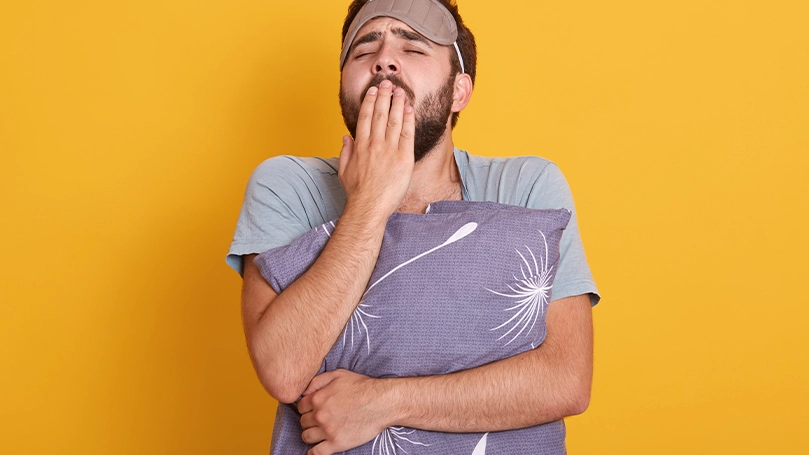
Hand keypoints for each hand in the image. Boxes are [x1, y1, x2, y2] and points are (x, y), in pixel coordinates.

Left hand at [297, 369, 392, 454]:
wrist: (382, 402)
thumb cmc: (362, 387)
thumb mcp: (338, 375)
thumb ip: (317, 381)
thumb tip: (304, 391)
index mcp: (318, 398)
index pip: (300, 407)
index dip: (307, 408)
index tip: (314, 409)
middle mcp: (320, 415)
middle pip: (303, 422)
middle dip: (309, 420)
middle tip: (321, 419)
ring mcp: (328, 431)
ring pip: (306, 437)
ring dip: (311, 434)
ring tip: (320, 432)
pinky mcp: (337, 443)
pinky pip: (316, 453)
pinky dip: (313, 452)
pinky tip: (317, 448)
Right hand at [338, 80, 415, 219]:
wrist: (369, 207)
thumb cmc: (357, 192)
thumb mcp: (344, 170)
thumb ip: (345, 152)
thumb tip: (346, 137)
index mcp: (360, 146)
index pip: (365, 117)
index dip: (370, 101)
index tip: (374, 91)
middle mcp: (374, 144)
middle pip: (380, 114)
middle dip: (385, 96)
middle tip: (388, 83)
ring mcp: (389, 150)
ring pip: (394, 120)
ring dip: (398, 103)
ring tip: (400, 91)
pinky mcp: (403, 158)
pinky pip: (407, 134)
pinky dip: (408, 119)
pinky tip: (410, 108)